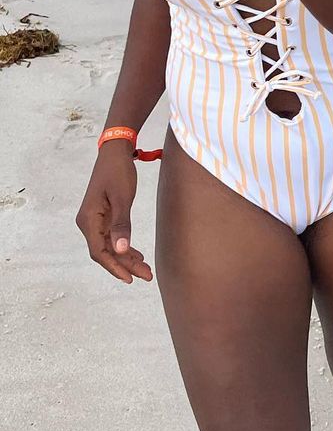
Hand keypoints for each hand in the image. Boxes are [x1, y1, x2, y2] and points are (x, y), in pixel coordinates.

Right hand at [75, 142, 152, 284]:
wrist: (115, 152)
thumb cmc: (118, 172)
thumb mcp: (123, 198)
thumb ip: (121, 225)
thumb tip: (121, 250)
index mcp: (89, 220)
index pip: (100, 252)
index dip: (115, 267)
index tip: (131, 278)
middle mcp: (88, 223)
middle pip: (106, 252)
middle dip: (125, 266)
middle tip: (146, 276)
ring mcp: (95, 220)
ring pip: (110, 246)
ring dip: (126, 258)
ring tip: (145, 269)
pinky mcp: (103, 216)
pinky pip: (112, 237)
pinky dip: (124, 247)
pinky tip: (137, 255)